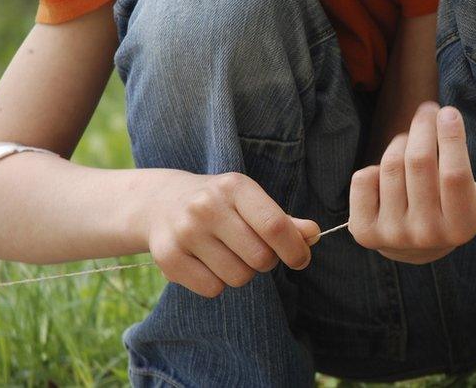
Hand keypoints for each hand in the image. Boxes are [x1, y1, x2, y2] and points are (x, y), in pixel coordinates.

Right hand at [142, 171, 320, 297]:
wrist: (161, 202)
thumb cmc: (220, 204)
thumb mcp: (250, 201)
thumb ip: (284, 220)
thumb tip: (314, 234)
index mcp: (234, 187)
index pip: (275, 226)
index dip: (295, 249)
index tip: (300, 258)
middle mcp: (207, 207)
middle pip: (260, 258)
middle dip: (266, 261)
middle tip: (254, 251)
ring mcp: (184, 232)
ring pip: (237, 277)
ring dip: (241, 273)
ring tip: (228, 254)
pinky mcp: (168, 258)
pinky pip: (212, 289)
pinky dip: (216, 283)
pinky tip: (207, 263)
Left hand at [348, 101, 475, 264]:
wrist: (413, 244)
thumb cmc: (458, 208)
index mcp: (463, 228)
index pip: (454, 175)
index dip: (451, 138)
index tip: (451, 112)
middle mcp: (427, 237)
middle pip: (419, 162)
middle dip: (423, 127)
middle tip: (429, 110)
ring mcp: (392, 236)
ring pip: (391, 165)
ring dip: (401, 142)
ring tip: (412, 139)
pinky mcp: (363, 231)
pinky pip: (365, 177)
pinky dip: (375, 165)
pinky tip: (389, 173)